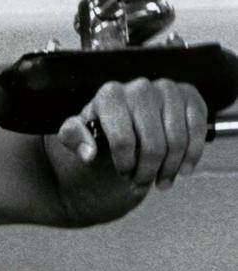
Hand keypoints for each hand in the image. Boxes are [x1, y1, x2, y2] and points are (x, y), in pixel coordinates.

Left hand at [57, 78, 207, 189]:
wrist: (125, 117)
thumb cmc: (99, 127)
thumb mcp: (75, 133)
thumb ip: (73, 139)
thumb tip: (88, 153)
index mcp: (109, 95)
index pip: (123, 140)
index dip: (125, 164)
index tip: (123, 173)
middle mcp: (139, 88)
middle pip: (152, 145)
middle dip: (147, 171)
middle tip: (141, 182)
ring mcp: (166, 90)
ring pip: (177, 141)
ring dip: (170, 168)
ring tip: (160, 180)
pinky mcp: (189, 95)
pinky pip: (197, 130)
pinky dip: (192, 154)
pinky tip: (182, 168)